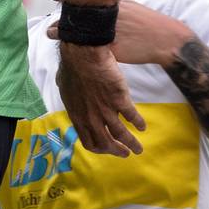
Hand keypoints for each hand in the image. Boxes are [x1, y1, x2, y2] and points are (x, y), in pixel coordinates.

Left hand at [47, 0, 192, 68]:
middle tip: (49, 26)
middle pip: (79, 18)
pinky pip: (93, 51)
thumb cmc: (149, 22)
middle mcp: (109, 18)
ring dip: (66, 35)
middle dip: (63, 21)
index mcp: (113, 6)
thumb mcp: (131, 7)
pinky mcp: (114, 50)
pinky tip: (71, 51)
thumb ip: (113, 6)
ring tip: (51, 34)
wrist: (168, 40)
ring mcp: (110, 34)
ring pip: (82, 35)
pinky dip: (82, 50)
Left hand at [55, 42, 145, 156]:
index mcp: (77, 115)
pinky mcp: (119, 100)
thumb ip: (73, 99)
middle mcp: (91, 117)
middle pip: (106, 143)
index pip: (88, 141)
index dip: (99, 148)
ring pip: (121, 135)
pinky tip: (142, 126)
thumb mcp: (65, 88)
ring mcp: (105, 110)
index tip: (107, 149)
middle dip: (117, 151)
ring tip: (138, 148)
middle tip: (125, 153)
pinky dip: (138, 123)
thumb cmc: (71, 67)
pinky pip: (132, 116)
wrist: (82, 55)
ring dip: (132, 144)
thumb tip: (73, 99)